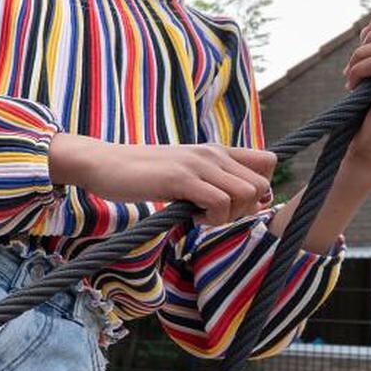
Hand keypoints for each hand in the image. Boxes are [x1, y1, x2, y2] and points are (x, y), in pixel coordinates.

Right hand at [48, 133, 274, 226]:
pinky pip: (219, 202)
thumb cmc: (140, 173)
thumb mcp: (182, 170)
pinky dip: (210, 219)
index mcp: (214, 150)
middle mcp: (212, 153)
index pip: (267, 161)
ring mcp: (197, 164)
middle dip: (244, 209)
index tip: (233, 202)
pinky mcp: (181, 178)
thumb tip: (238, 201)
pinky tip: (189, 217)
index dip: (259, 188)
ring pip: (245, 194)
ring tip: (201, 217)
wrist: (103, 163)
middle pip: (261, 185)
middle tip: (216, 216)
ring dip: (228, 216)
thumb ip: (208, 178)